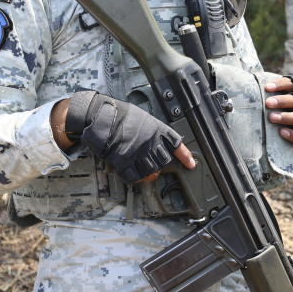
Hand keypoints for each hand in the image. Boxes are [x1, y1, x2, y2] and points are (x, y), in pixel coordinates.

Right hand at [54, 92, 195, 183]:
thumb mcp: (143, 118)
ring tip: (140, 166)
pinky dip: (134, 176)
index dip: (185, 156)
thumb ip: (152, 130)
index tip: (191, 164)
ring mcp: (140, 154)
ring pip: (151, 171)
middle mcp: (152, 143)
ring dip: (147, 172)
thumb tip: (156, 141)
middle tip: (151, 161)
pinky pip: (135, 176)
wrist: (101, 118)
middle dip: (160, 163)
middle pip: (164, 161)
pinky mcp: (126, 163)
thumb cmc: (119, 114)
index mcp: (157, 129)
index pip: (177, 145)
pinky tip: (130, 171)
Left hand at [264, 76, 292, 145]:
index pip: (290, 84)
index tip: (266, 88)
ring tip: (272, 118)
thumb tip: (246, 81)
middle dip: (282, 101)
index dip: (279, 85)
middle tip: (268, 103)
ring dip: (286, 117)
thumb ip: (266, 90)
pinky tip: (282, 132)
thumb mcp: (275, 94)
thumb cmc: (278, 106)